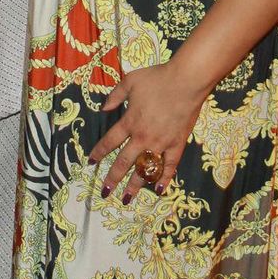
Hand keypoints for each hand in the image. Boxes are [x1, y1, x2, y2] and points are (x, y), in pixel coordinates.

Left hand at [89, 59, 207, 201]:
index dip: (99, 152)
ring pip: (144, 169)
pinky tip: (157, 190)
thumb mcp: (130, 82)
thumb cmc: (157, 79)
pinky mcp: (177, 145)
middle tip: (104, 192)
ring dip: (134, 186)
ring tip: (126, 199)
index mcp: (130, 122)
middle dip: (112, 178)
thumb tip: (103, 108)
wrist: (186, 81)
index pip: (109, 141)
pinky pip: (170, 166)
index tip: (91, 162)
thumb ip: (115, 96)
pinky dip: (164, 179)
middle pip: (123, 162)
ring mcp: (161, 143)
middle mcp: (142, 137)